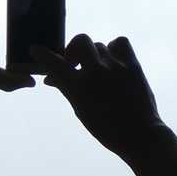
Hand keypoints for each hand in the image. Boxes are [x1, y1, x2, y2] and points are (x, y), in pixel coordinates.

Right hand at [31, 35, 163, 156]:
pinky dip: (114, 48)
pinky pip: (120, 43)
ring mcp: (116, 66)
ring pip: (99, 45)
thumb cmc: (107, 129)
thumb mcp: (80, 110)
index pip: (54, 64)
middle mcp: (96, 72)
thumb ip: (66, 89)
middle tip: (74, 62)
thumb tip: (51, 78)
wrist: (140, 135)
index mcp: (79, 87)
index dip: (42, 55)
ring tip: (97, 69)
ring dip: (94, 55)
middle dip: (73, 49)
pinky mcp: (133, 64)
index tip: (36, 50)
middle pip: (80, 41)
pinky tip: (113, 61)